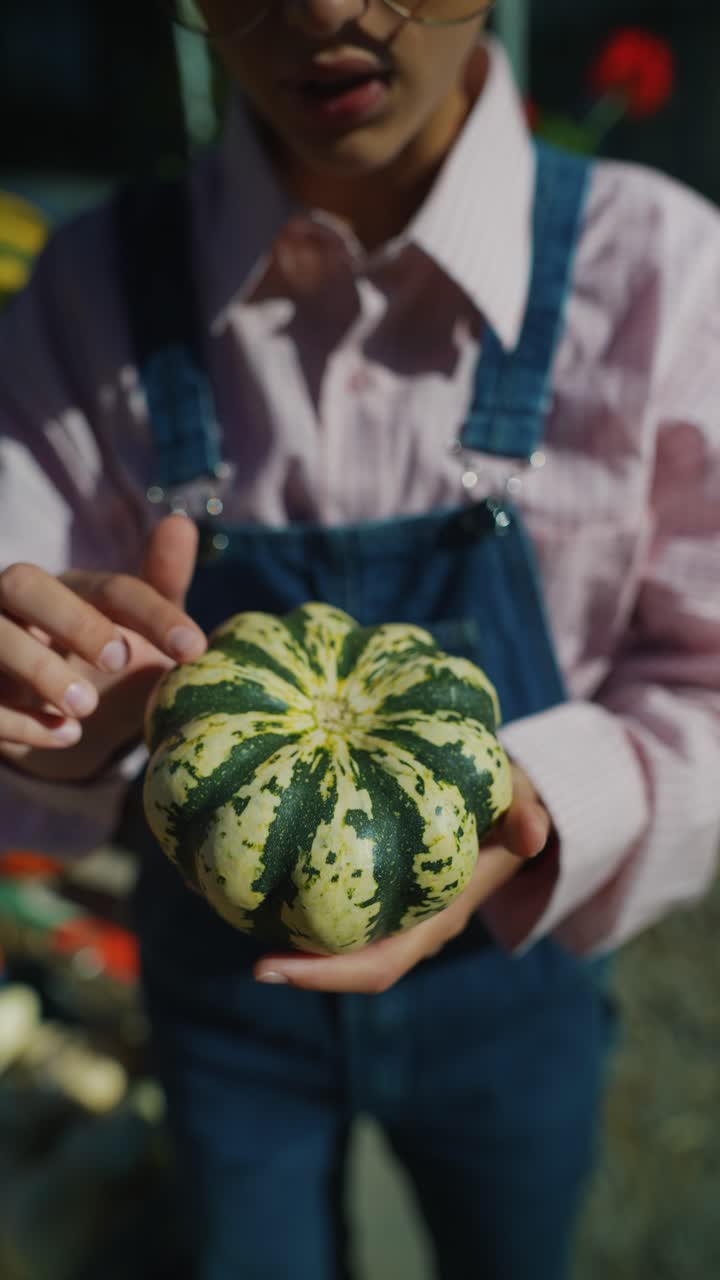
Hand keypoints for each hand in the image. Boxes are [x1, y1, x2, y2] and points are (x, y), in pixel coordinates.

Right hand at [0, 515, 206, 780]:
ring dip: (41, 669)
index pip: (110, 588)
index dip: (153, 614)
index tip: (195, 648)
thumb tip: (180, 522)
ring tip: (86, 709)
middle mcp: (19, 604)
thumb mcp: (138, 631)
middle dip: (74, 620)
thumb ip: (161, 584)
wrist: (57, 720)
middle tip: (119, 661)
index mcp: (71, 588)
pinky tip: (65, 736)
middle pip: (25, 585)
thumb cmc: (102, 662)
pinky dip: (18, 719)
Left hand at [255, 764, 551, 993]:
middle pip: (345, 963)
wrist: (518, 806)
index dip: (323, 975)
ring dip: (292, 930)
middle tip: (244, 955)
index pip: (376, 965)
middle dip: (296, 964)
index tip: (266, 969)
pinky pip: (336, 900)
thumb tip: (534, 834)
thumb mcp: (522, 801)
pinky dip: (302, 892)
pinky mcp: (380, 884)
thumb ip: (527, 813)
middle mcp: (409, 923)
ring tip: (231, 908)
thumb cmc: (511, 802)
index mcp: (437, 917)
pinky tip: (260, 864)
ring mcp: (394, 909)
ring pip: (336, 936)